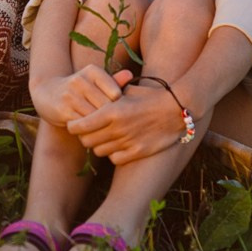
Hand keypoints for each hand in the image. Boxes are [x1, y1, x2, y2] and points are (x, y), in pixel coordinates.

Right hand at [31, 66, 133, 126]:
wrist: (46, 93)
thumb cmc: (77, 89)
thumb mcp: (93, 82)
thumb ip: (112, 81)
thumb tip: (130, 75)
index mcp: (92, 71)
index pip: (115, 93)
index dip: (119, 107)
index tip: (118, 114)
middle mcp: (81, 80)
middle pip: (106, 106)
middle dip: (110, 119)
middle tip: (115, 128)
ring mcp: (71, 95)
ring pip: (95, 116)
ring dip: (100, 126)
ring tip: (105, 132)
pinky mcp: (63, 109)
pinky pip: (83, 124)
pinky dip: (88, 130)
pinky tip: (91, 132)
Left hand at [65, 83, 187, 164]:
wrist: (177, 108)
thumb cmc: (151, 96)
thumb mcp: (128, 91)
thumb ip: (108, 96)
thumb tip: (93, 97)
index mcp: (111, 111)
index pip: (79, 125)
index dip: (74, 126)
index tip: (75, 124)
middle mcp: (116, 129)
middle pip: (86, 141)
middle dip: (84, 136)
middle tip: (88, 132)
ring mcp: (127, 142)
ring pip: (99, 151)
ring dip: (99, 145)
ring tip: (103, 138)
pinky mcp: (137, 152)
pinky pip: (115, 159)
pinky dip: (113, 154)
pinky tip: (117, 146)